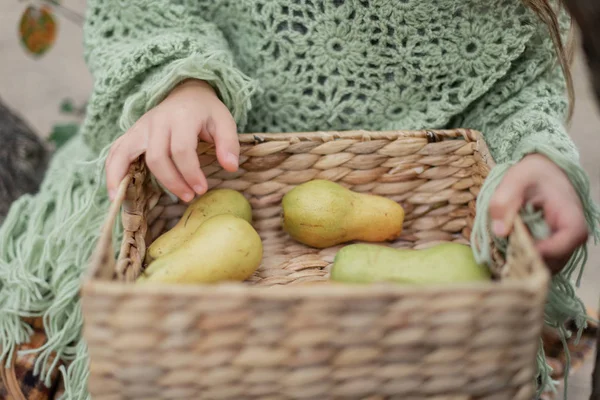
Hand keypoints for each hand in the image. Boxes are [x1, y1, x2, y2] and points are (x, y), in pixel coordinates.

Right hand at [105, 79, 238, 201]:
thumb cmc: (206, 112)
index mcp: (181, 117)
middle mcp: (156, 121)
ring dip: (132, 181)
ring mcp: (140, 128)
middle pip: (157, 157)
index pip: (181, 149)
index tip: (202, 189)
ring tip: (132, 205)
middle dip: (173, 182)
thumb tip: (231, 167)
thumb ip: (229, 143)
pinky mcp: (131, 134)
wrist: (186, 92)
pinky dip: (111, 173)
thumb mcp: (224, 121)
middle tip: (190, 196)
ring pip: (127, 154)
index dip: (190, 173)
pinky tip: (114, 194)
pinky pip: (115, 153)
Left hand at [489, 154, 588, 272]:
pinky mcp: (551, 249)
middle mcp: (571, 238)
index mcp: (571, 220)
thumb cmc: (532, 174)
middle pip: (552, 264)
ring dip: (523, 264)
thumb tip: (499, 231)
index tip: (514, 248)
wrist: (541, 172)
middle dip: (526, 262)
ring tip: (503, 253)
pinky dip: (522, 260)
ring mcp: (562, 246)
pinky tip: (507, 252)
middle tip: (502, 255)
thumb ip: (504, 201)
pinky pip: (538, 262)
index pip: (561, 248)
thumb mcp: (515, 179)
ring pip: (544, 267)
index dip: (537, 253)